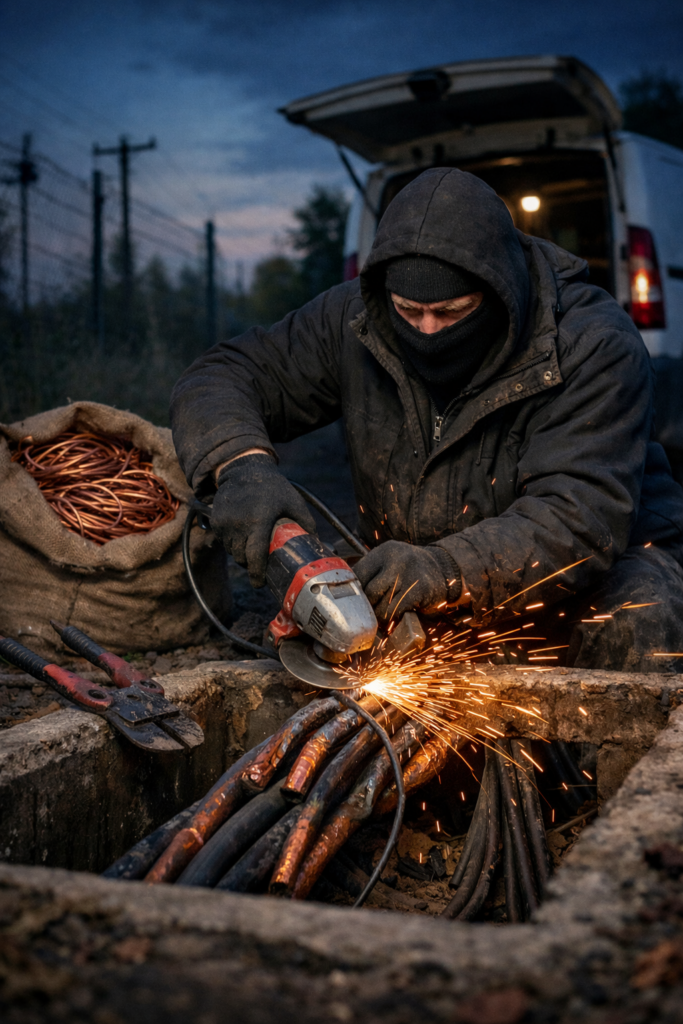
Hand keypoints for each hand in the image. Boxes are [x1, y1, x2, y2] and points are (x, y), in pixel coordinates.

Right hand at [211, 454, 316, 587]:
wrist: (243, 469)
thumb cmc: (272, 487)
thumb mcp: (293, 502)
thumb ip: (306, 523)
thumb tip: (318, 545)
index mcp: (259, 521)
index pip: (255, 556)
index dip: (257, 574)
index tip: (260, 584)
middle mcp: (239, 523)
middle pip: (242, 558)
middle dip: (251, 565)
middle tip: (259, 563)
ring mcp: (225, 523)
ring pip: (232, 552)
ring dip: (241, 554)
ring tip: (252, 545)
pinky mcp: (216, 521)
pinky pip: (224, 542)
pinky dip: (232, 543)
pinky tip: (242, 534)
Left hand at [354, 540, 460, 621]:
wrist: (445, 569)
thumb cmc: (411, 570)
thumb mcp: (392, 562)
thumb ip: (373, 573)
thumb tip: (348, 594)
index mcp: (384, 551)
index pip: (358, 574)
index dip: (354, 591)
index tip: (354, 601)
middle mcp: (395, 559)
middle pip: (369, 592)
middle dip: (368, 606)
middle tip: (370, 612)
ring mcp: (408, 573)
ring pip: (382, 605)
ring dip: (381, 615)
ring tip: (384, 614)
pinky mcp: (419, 589)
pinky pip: (397, 610)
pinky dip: (394, 617)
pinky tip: (398, 614)